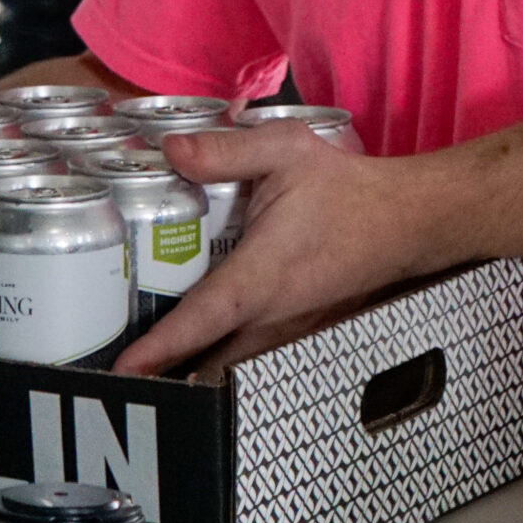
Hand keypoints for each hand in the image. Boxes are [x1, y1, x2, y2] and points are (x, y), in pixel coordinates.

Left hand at [110, 123, 446, 378]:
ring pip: (228, 366)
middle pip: (204, 364)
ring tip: (146, 363)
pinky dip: (218, 357)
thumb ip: (225, 151)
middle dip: (162, 372)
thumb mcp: (286, 152)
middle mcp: (270, 317)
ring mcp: (285, 332)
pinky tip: (198, 338)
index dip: (157, 350)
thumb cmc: (349, 191)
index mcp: (259, 279)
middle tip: (115, 365)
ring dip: (190, 369)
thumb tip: (170, 150)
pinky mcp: (295, 332)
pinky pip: (247, 356)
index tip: (123, 371)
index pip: (199, 322)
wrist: (407, 220)